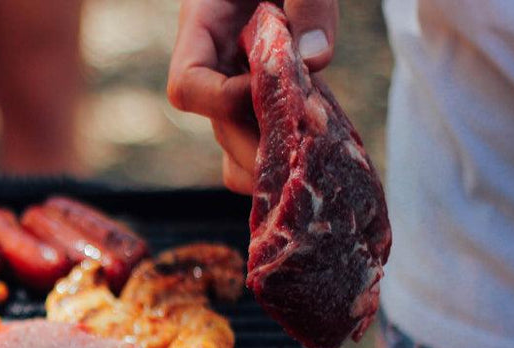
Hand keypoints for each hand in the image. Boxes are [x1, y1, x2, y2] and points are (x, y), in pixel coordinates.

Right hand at [166, 0, 337, 192]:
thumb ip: (309, 2)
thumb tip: (315, 60)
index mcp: (205, 25)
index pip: (188, 86)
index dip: (222, 100)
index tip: (268, 88)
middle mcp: (218, 61)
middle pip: (218, 127)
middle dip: (258, 147)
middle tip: (305, 160)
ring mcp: (240, 81)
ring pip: (238, 143)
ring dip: (272, 161)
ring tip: (313, 165)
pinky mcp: (268, 90)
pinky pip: (264, 136)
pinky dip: (288, 154)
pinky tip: (325, 152)